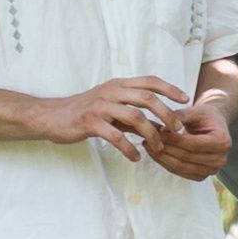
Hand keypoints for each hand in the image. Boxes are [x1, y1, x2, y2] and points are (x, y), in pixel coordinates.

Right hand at [37, 77, 189, 159]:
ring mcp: (100, 106)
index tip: (185, 99)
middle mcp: (111, 91)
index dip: (169, 88)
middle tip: (177, 130)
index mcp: (118, 85)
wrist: (52, 116)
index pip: (149, 81)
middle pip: (147, 98)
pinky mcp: (91, 122)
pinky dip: (129, 148)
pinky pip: (116, 136)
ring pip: (135, 116)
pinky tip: (136, 157)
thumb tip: (159, 124)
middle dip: (166, 114)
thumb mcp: (110, 106)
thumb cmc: (84, 112)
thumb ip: (132, 112)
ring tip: (158, 148)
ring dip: (151, 134)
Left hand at [142, 84, 233, 178]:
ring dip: (162, 158)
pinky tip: (155, 154)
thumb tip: (164, 128)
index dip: (173, 139)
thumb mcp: (195, 110)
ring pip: (181, 167)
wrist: (214, 126)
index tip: (157, 132)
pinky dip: (166, 164)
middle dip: (165, 148)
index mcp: (223, 141)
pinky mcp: (202, 176)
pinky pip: (180, 172)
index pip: (193, 144)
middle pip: (186, 157)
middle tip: (147, 139)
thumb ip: (181, 116)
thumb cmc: (205, 116)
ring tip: (148, 146)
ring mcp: (212, 171)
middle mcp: (220, 159)